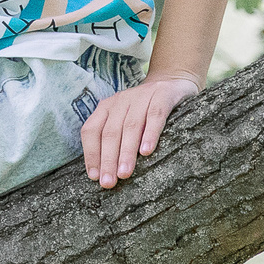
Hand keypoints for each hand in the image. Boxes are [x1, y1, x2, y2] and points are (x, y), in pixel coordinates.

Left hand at [80, 72, 199, 188]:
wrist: (172, 80)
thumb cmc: (144, 110)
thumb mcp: (124, 119)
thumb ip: (114, 138)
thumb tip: (103, 172)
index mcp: (107, 107)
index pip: (92, 130)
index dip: (91, 153)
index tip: (94, 176)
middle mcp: (121, 100)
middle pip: (110, 132)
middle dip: (108, 159)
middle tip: (108, 183)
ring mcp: (142, 96)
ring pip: (131, 126)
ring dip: (126, 151)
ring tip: (124, 173)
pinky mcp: (163, 95)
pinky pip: (155, 116)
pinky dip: (150, 134)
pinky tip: (146, 151)